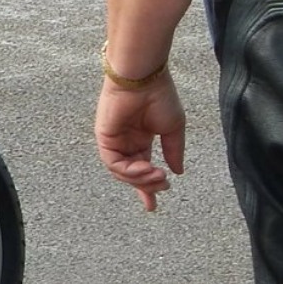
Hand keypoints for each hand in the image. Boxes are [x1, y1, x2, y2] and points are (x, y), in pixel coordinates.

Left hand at [95, 71, 184, 211]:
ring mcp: (114, 140)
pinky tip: (145, 168)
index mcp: (141, 139)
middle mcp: (126, 142)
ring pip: (122, 172)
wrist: (145, 78)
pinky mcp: (104, 137)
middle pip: (131, 174)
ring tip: (157, 175)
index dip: (148, 187)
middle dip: (146, 186)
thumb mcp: (173, 129)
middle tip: (163, 186)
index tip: (153, 205)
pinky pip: (114, 163)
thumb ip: (173, 151)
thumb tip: (178, 172)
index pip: (142, 168)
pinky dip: (129, 171)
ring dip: (140, 179)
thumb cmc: (160, 96)